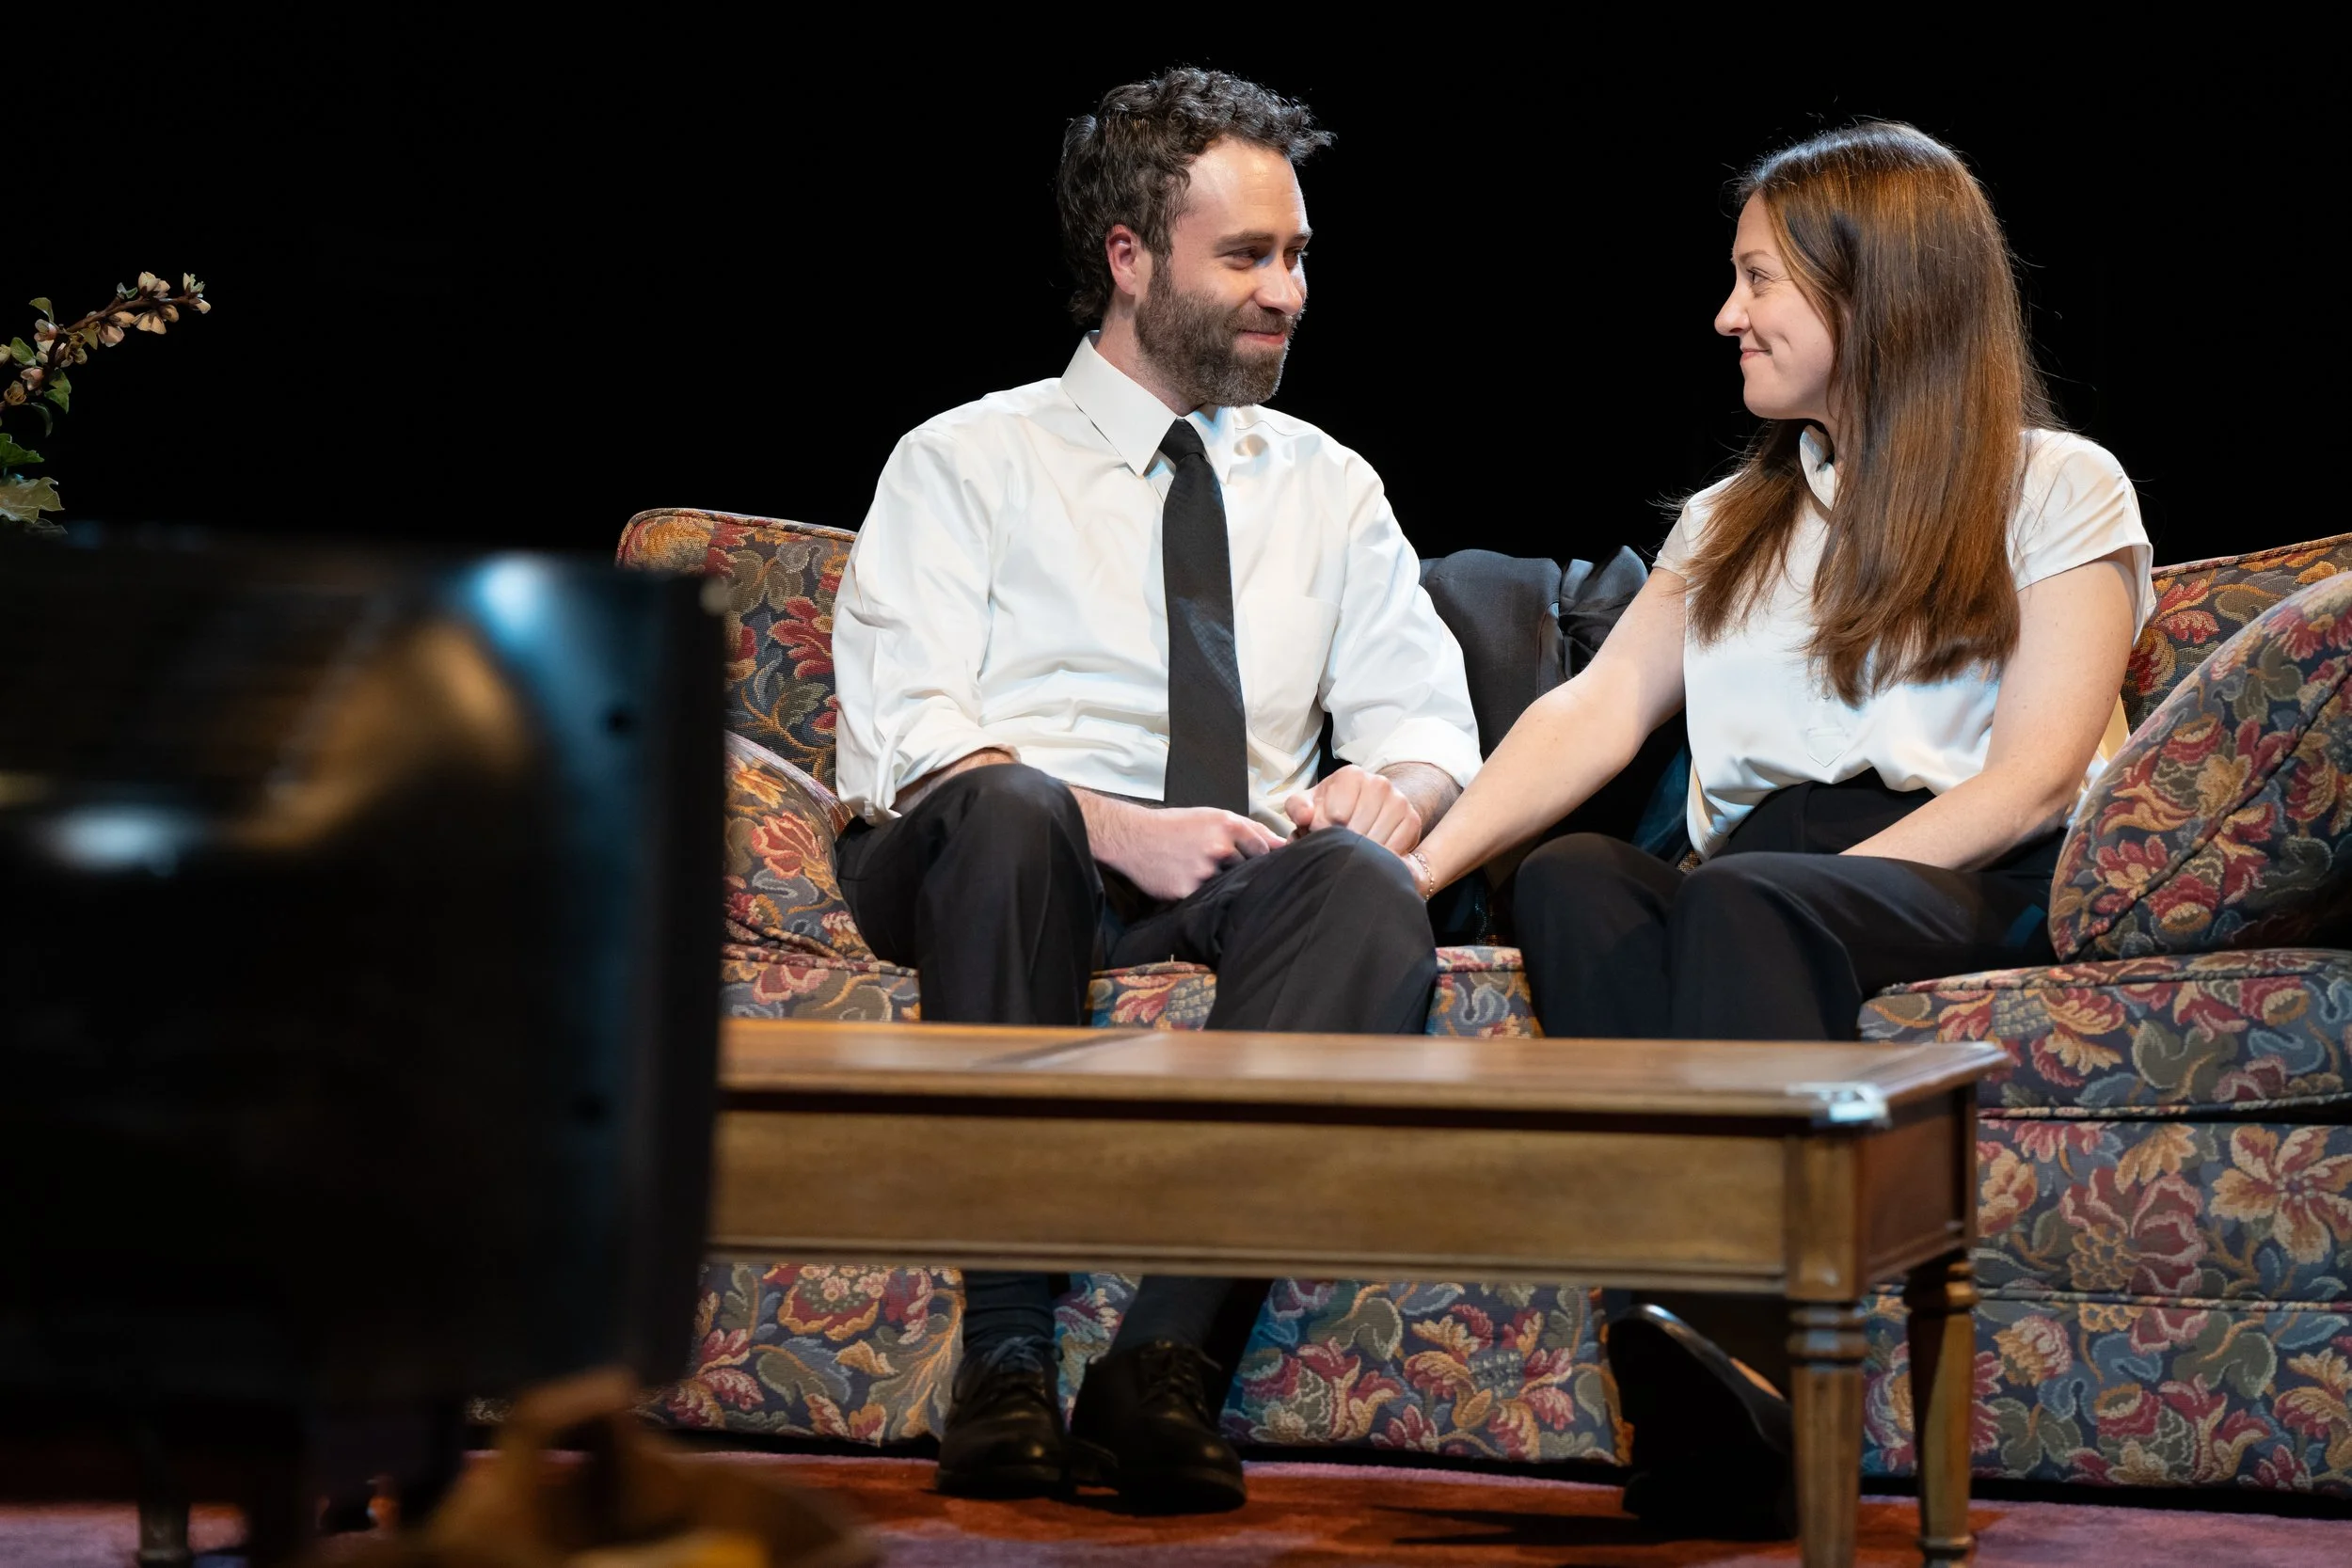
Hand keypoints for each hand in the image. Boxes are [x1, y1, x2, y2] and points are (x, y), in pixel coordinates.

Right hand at [1103, 805, 1284, 901]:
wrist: (1134, 838)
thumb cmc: (1176, 826)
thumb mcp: (1212, 816)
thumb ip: (1249, 828)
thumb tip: (1283, 844)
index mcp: (1228, 826)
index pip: (1264, 850)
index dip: (1257, 856)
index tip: (1249, 859)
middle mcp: (1219, 848)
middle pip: (1248, 869)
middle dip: (1238, 869)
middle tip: (1214, 863)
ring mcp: (1204, 872)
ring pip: (1228, 886)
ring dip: (1220, 883)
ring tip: (1197, 870)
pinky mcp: (1188, 891)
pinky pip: (1207, 899)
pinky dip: (1202, 894)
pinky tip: (1187, 880)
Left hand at [1282, 764, 1423, 852]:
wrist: (1365, 807)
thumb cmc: (1330, 808)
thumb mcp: (1309, 804)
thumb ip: (1298, 808)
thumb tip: (1306, 817)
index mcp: (1351, 775)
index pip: (1336, 814)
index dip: (1324, 831)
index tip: (1322, 833)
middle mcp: (1379, 783)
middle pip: (1357, 828)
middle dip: (1342, 843)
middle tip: (1337, 847)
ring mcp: (1399, 801)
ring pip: (1376, 840)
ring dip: (1361, 853)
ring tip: (1352, 851)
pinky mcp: (1412, 820)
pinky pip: (1395, 848)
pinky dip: (1380, 858)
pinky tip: (1370, 856)